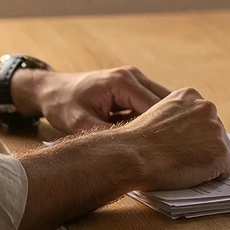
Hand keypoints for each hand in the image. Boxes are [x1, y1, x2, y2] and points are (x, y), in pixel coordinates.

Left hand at [12, 66, 170, 134]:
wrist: (50, 90)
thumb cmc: (62, 104)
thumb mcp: (80, 124)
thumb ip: (106, 135)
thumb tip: (129, 153)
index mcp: (122, 82)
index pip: (156, 106)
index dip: (166, 128)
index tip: (174, 149)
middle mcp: (132, 76)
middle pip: (166, 101)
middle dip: (171, 124)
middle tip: (179, 149)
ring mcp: (133, 79)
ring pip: (161, 102)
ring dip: (164, 121)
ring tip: (170, 146)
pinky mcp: (131, 87)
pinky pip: (151, 103)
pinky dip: (154, 119)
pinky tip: (155, 138)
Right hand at [112, 88, 229, 190]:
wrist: (134, 155)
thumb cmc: (138, 141)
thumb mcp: (157, 115)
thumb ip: (177, 119)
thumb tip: (188, 135)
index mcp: (190, 95)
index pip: (203, 117)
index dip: (193, 135)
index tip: (183, 143)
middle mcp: (207, 108)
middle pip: (216, 133)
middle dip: (204, 147)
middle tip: (183, 158)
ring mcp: (216, 130)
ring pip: (221, 151)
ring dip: (207, 161)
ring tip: (184, 167)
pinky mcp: (221, 154)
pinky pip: (225, 170)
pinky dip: (212, 177)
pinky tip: (192, 175)